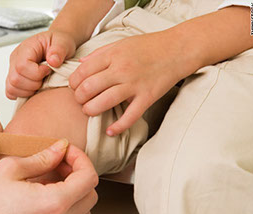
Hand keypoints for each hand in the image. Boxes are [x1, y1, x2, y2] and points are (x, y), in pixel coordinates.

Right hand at [0, 140, 98, 213]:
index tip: (66, 151)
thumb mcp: (10, 169)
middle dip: (79, 174)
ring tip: (50, 178)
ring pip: (82, 212)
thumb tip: (59, 149)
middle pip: (90, 195)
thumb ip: (41, 157)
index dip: (80, 158)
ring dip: (74, 192)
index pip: (88, 178)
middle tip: (59, 162)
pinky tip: (41, 194)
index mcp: (53, 204)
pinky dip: (64, 207)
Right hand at [6, 30, 76, 98]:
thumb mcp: (64, 41)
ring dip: (29, 91)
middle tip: (46, 78)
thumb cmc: (59, 43)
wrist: (59, 46)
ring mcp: (13, 70)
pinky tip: (34, 88)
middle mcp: (16, 59)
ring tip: (41, 83)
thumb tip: (53, 61)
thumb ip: (59, 49)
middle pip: (15, 79)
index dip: (37, 73)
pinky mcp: (14, 79)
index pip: (22, 66)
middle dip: (34, 84)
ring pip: (12, 88)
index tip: (49, 70)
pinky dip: (23, 94)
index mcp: (25, 48)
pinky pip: (11, 92)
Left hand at [69, 31, 194, 135]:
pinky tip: (110, 131)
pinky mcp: (147, 97)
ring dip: (91, 110)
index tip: (75, 87)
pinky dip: (118, 126)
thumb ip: (99, 54)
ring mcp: (135, 85)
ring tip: (89, 110)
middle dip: (79, 97)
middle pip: (90, 87)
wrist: (179, 49)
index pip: (83, 71)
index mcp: (113, 56)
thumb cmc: (149, 46)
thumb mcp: (120, 43)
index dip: (73, 82)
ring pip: (105, 102)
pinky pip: (130, 116)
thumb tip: (80, 64)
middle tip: (81, 100)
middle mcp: (122, 70)